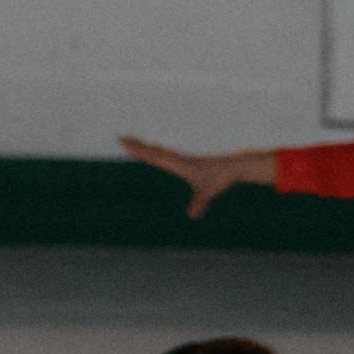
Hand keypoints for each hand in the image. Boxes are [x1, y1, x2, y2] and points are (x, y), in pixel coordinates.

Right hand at [119, 133, 257, 218]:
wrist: (233, 165)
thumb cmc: (220, 178)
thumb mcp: (208, 192)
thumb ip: (199, 203)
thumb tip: (193, 215)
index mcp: (180, 163)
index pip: (157, 156)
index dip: (142, 151)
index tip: (129, 145)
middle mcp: (178, 158)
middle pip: (153, 150)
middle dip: (137, 145)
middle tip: (120, 138)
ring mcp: (180, 159)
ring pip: (157, 151)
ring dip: (143, 146)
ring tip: (128, 141)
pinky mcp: (183, 161)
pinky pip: (164, 154)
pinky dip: (153, 151)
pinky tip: (148, 151)